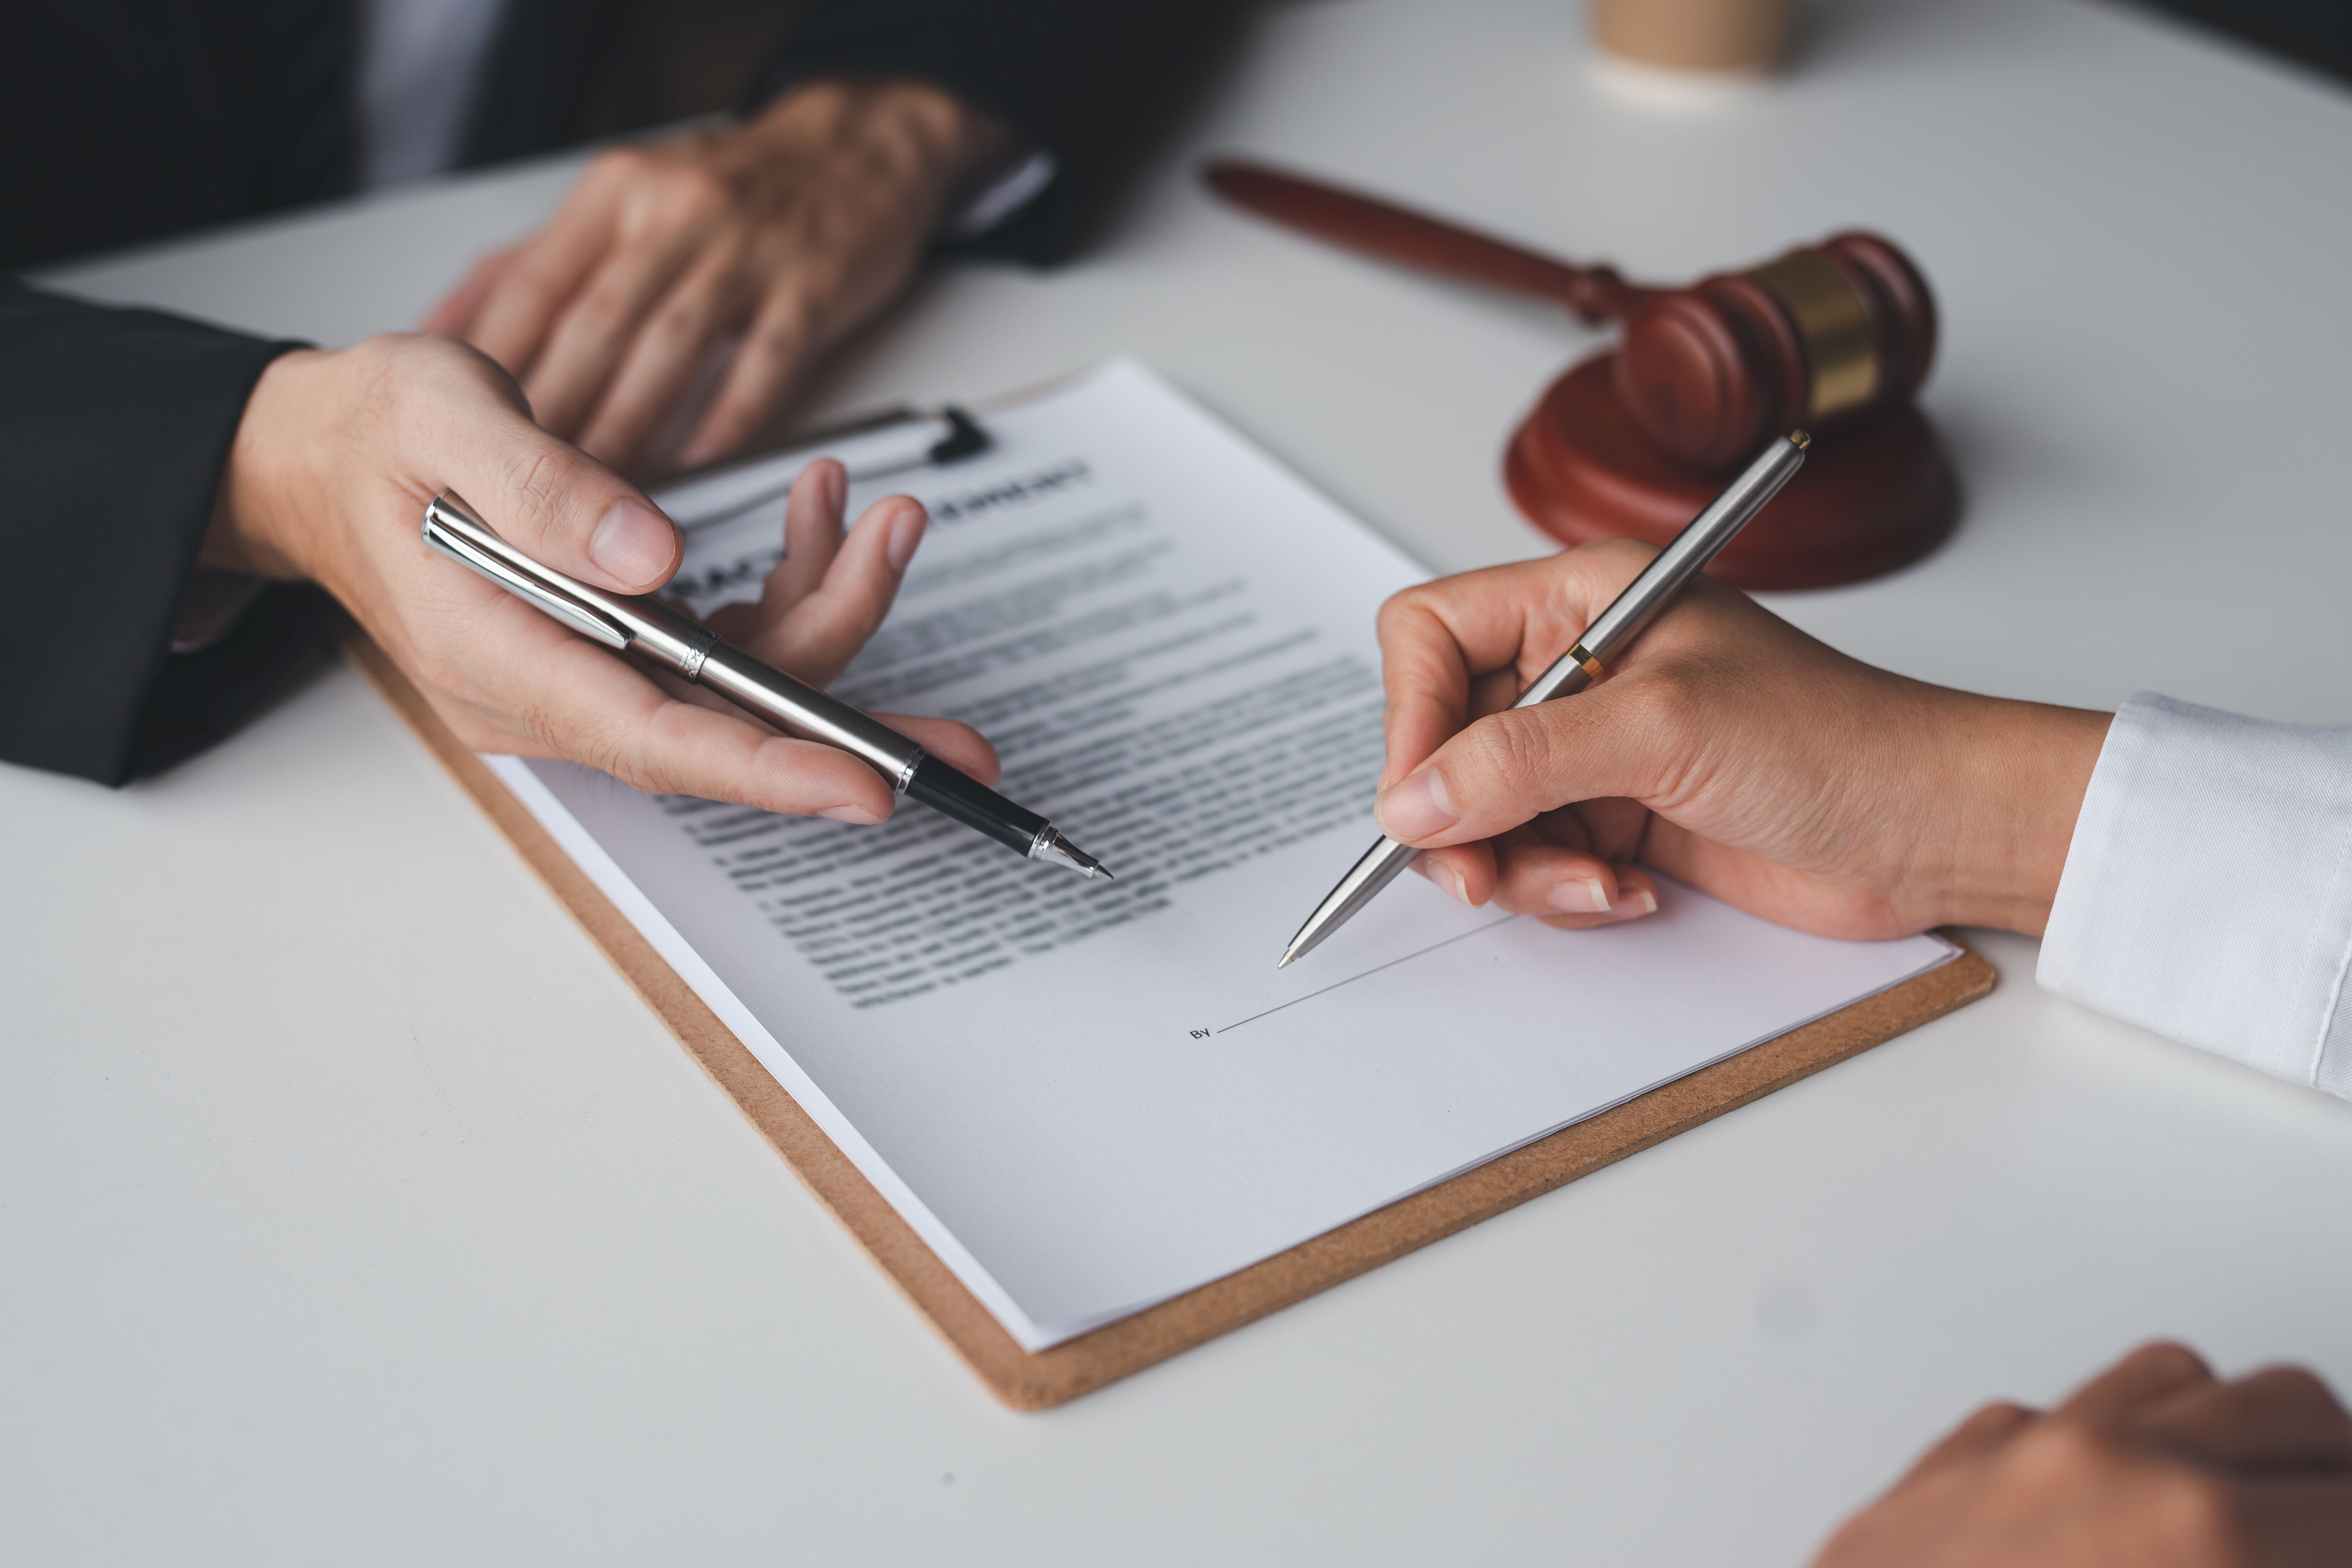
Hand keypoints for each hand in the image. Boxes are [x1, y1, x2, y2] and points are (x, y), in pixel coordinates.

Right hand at [206, 334, 993, 819]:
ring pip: (746, 681)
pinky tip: (820, 514)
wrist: (325, 460)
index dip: (767, 770)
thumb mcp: (438, 418)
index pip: (655, 738)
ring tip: (884, 511)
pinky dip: (791, 585)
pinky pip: (732, 647)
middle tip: (958, 709)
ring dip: (830, 604)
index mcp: (500, 660)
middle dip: (852, 705)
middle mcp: (554, 694)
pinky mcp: (623, 651)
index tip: (868, 790)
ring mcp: (592, 679)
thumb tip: (657, 557)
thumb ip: (542, 487)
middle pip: (725, 723)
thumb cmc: (376, 437)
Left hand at [422, 78, 1012, 474]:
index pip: (532, 285)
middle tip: (516, 491)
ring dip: (627, 428)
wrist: (855, 146)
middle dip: (550, 415)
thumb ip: (535, 262)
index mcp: (613, 196)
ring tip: (592, 498)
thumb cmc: (731, 188)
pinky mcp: (810, 286)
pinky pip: (763, 362)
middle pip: (593, 325)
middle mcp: (671, 215)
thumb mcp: (622, 198)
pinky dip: (728, 418)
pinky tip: (700, 464)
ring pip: (669, 349)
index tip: (464, 435)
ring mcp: (744, 250)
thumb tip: (444, 326)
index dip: (492, 366)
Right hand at [1371, 540, 2110, 936]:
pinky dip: (1565, 891)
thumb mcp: (1662, 731)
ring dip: (1520, 868)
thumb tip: (1412, 801)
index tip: (1422, 796)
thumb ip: (1523, 760)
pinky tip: (1630, 893)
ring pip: (1480, 816)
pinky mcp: (1615, 821)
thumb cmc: (1833, 740)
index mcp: (1580, 602)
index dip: (1410, 716)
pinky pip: (1534, 862)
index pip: (1431, 637)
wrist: (1928, 828)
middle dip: (1459, 817)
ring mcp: (1592, 752)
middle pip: (1442, 740)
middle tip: (1483, 875)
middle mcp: (1574, 671)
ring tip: (1596, 884)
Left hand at [1813, 1343, 2351, 1566]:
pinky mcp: (1947, 1467)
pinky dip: (2106, 1451)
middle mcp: (2109, 1466)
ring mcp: (2017, 1452)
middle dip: (2322, 1485)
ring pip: (2177, 1384)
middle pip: (2291, 1413)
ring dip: (2229, 1441)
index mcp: (2196, 1536)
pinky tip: (2121, 1521)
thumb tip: (2303, 1551)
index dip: (2347, 1537)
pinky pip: (2057, 1416)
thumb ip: (2269, 1567)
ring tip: (2245, 1519)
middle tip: (2320, 1539)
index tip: (2338, 1552)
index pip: (2343, 1511)